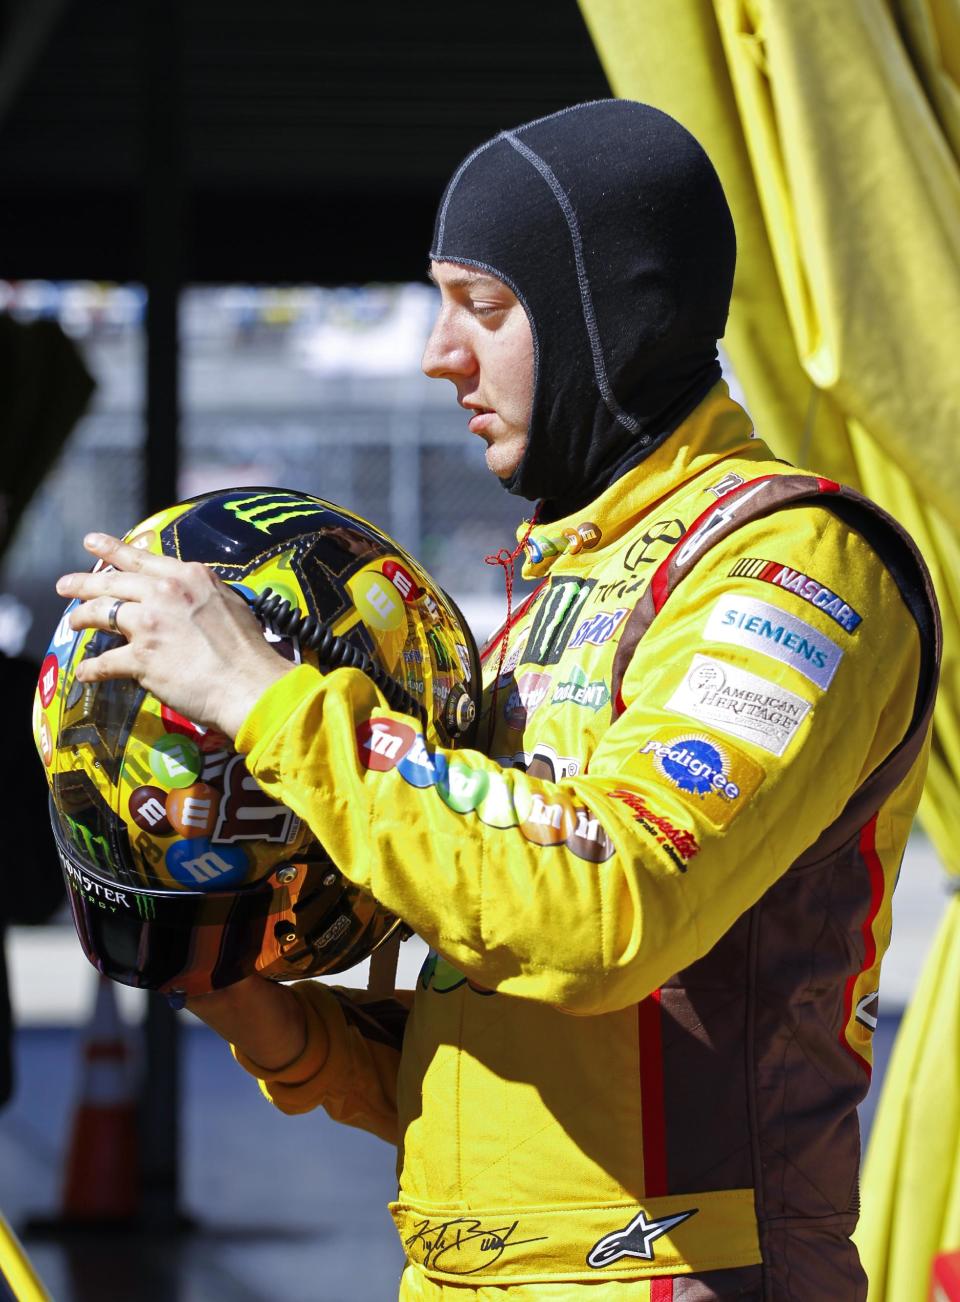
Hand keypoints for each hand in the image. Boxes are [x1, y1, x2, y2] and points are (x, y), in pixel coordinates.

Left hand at [56, 532, 293, 738]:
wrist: (250, 683)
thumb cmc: (247, 650)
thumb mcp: (228, 603)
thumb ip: (199, 594)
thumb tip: (184, 596)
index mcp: (189, 576)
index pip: (141, 559)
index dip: (112, 549)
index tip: (92, 542)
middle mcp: (166, 592)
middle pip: (112, 582)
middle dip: (82, 583)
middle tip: (64, 585)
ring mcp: (151, 623)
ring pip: (102, 614)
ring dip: (82, 619)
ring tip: (72, 624)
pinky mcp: (142, 657)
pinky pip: (104, 662)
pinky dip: (91, 668)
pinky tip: (84, 673)